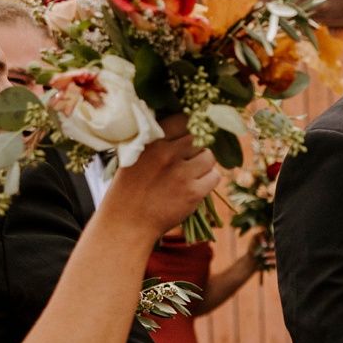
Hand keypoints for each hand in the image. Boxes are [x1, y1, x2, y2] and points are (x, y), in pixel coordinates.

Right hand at [101, 126, 220, 238]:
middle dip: (196, 147)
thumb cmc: (128, 188)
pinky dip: (209, 180)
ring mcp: (182, 173)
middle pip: (198, 138)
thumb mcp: (134, 155)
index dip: (189, 126)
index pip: (183, 120)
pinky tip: (197, 185)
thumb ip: (156, 140)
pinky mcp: (193, 192)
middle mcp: (167, 153)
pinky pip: (215, 177)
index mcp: (151, 141)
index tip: (188, 135)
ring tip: (191, 173)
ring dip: (204, 163)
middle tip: (189, 158)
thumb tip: (183, 126)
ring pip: (209, 156)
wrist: (127, 222)